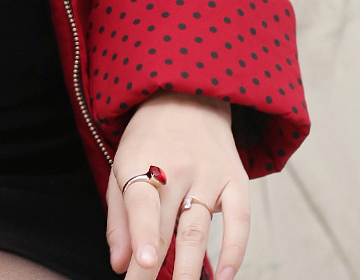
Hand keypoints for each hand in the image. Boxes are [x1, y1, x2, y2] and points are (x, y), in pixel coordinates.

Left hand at [105, 93, 248, 279]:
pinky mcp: (236, 180)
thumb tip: (119, 264)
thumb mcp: (122, 165)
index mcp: (141, 160)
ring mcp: (209, 173)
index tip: (141, 266)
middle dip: (158, 269)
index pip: (142, 203)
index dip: (142, 235)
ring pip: (199, 229)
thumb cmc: (149, 140)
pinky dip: (234, 251)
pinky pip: (240, 221)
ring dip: (190, 269)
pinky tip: (223, 277)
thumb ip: (119, 217)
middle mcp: (177, 166)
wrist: (187, 97)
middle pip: (168, 226)